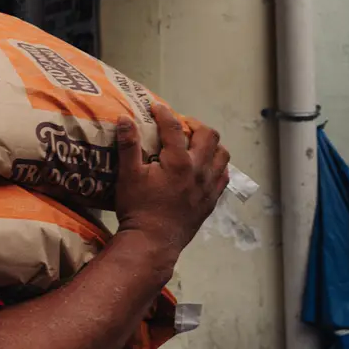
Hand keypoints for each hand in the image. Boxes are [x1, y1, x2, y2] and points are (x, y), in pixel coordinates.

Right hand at [114, 104, 230, 256]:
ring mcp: (209, 186)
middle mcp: (199, 170)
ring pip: (222, 154)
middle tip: (179, 125)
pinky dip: (217, 165)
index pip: (174, 127)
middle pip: (208, 135)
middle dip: (194, 124)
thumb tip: (125, 119)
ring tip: (195, 144)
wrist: (153, 241)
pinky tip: (204, 167)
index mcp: (179, 161)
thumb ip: (128, 145)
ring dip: (211, 144)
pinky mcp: (211, 200)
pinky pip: (224, 176)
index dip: (164, 113)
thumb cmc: (138, 208)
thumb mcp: (128, 175)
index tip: (155, 107)